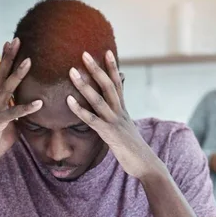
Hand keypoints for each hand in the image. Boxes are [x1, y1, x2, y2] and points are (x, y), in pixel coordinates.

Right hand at [0, 38, 42, 167]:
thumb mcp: (12, 126)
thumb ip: (21, 115)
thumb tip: (36, 110)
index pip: (3, 76)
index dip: (8, 59)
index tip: (13, 43)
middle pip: (2, 75)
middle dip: (9, 57)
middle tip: (16, 39)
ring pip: (6, 89)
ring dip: (18, 75)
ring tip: (29, 62)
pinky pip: (12, 114)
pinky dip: (25, 108)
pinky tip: (39, 103)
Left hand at [66, 50, 159, 178]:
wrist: (147, 165)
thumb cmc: (135, 150)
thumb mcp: (127, 129)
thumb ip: (120, 116)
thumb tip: (118, 110)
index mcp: (124, 111)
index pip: (118, 84)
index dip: (112, 67)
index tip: (106, 51)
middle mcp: (120, 113)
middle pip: (108, 85)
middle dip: (96, 69)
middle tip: (84, 53)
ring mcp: (115, 123)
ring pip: (99, 99)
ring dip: (85, 85)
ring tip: (72, 71)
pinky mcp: (109, 135)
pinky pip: (92, 120)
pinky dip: (80, 110)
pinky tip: (68, 101)